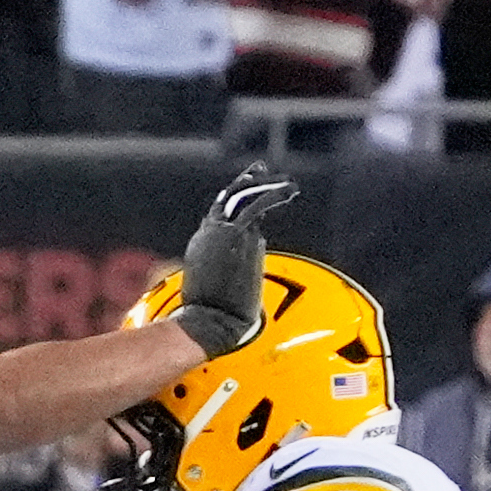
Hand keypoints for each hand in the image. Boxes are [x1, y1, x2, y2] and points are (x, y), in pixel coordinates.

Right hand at [171, 164, 298, 358]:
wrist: (207, 321)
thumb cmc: (209, 317)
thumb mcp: (209, 290)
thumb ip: (222, 275)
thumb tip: (239, 278)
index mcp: (200, 245)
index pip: (217, 214)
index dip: (232, 197)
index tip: (246, 185)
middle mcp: (209, 234)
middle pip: (228, 199)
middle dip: (247, 182)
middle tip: (263, 170)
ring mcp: (223, 233)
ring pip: (245, 198)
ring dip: (268, 187)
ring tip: (288, 184)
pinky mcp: (238, 236)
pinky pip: (258, 207)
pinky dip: (274, 195)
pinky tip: (289, 191)